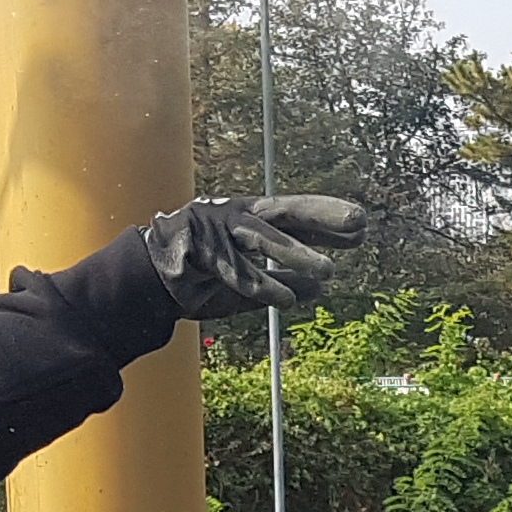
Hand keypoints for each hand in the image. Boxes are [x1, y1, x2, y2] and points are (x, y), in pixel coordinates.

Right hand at [145, 194, 367, 319]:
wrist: (149, 280)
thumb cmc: (202, 277)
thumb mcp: (250, 285)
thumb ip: (284, 283)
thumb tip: (322, 288)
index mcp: (252, 220)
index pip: (296, 217)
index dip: (327, 222)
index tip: (362, 227)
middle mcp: (239, 218)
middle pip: (286, 212)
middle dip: (321, 215)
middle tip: (357, 222)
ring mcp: (220, 232)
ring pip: (263, 239)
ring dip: (296, 254)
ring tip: (329, 272)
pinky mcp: (202, 253)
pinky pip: (237, 271)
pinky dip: (262, 285)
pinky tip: (287, 299)